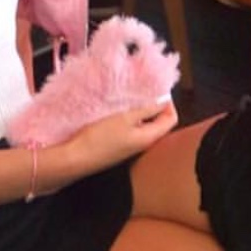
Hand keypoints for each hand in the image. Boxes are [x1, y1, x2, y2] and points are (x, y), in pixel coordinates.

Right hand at [64, 100, 178, 174]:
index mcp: (149, 137)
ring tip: (131, 101)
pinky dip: (132, 120)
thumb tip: (163, 101)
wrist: (78, 158)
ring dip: (142, 113)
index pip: (171, 119)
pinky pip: (134, 131)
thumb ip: (146, 109)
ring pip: (146, 126)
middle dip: (155, 107)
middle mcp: (144, 144)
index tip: (156, 92)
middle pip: (160, 123)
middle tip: (144, 94)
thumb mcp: (125, 118)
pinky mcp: (122, 147)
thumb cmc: (100, 138)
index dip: (168, 104)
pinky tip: (120, 113)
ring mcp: (133, 147)